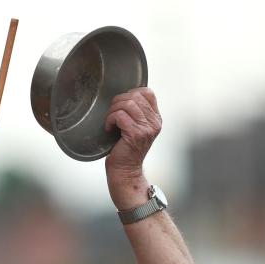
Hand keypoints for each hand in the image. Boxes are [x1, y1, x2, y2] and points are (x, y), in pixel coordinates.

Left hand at [104, 88, 161, 205]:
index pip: (147, 92)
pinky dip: (110, 119)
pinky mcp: (135, 134)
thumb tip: (124, 95)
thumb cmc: (125, 149)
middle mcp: (154, 123)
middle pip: (135, 96)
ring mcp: (146, 129)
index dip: (131, 93)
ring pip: (127, 104)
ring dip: (113, 110)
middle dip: (117, 102)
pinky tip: (108, 128)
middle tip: (111, 115)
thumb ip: (136, 112)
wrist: (125, 171)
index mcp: (156, 119)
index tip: (121, 106)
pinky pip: (119, 116)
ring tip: (110, 121)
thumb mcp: (135, 127)